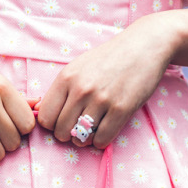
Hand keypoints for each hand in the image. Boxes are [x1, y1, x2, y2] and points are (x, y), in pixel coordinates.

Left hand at [36, 14, 178, 148]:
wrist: (145, 46)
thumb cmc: (109, 59)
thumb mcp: (78, 67)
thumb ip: (61, 89)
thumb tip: (41, 112)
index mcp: (66, 78)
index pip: (45, 118)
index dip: (53, 124)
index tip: (63, 120)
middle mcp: (81, 89)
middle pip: (60, 132)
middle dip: (68, 134)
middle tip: (78, 127)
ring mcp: (101, 100)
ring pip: (80, 139)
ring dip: (85, 140)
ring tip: (92, 129)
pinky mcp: (121, 109)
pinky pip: (101, 140)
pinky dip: (101, 141)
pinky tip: (105, 130)